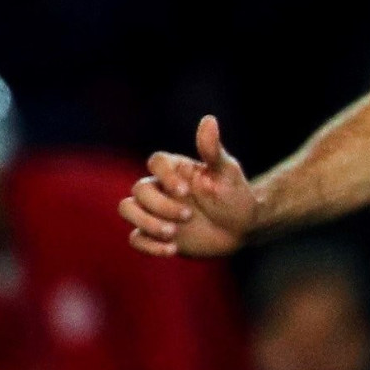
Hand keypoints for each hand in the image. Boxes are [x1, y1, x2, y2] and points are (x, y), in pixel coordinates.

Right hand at [122, 117, 258, 257]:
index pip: (155, 162)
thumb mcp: (227, 173)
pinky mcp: (155, 234)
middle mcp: (161, 188)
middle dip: (160, 205)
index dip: (165, 176)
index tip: (186, 191)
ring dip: (146, 222)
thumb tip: (209, 120)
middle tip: (189, 216)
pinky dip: (148, 245)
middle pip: (139, 189)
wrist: (242, 227)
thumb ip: (213, 150)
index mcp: (175, 170)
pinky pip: (136, 238)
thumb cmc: (235, 195)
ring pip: (128, 209)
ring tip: (173, 233)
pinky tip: (172, 250)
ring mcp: (155, 211)